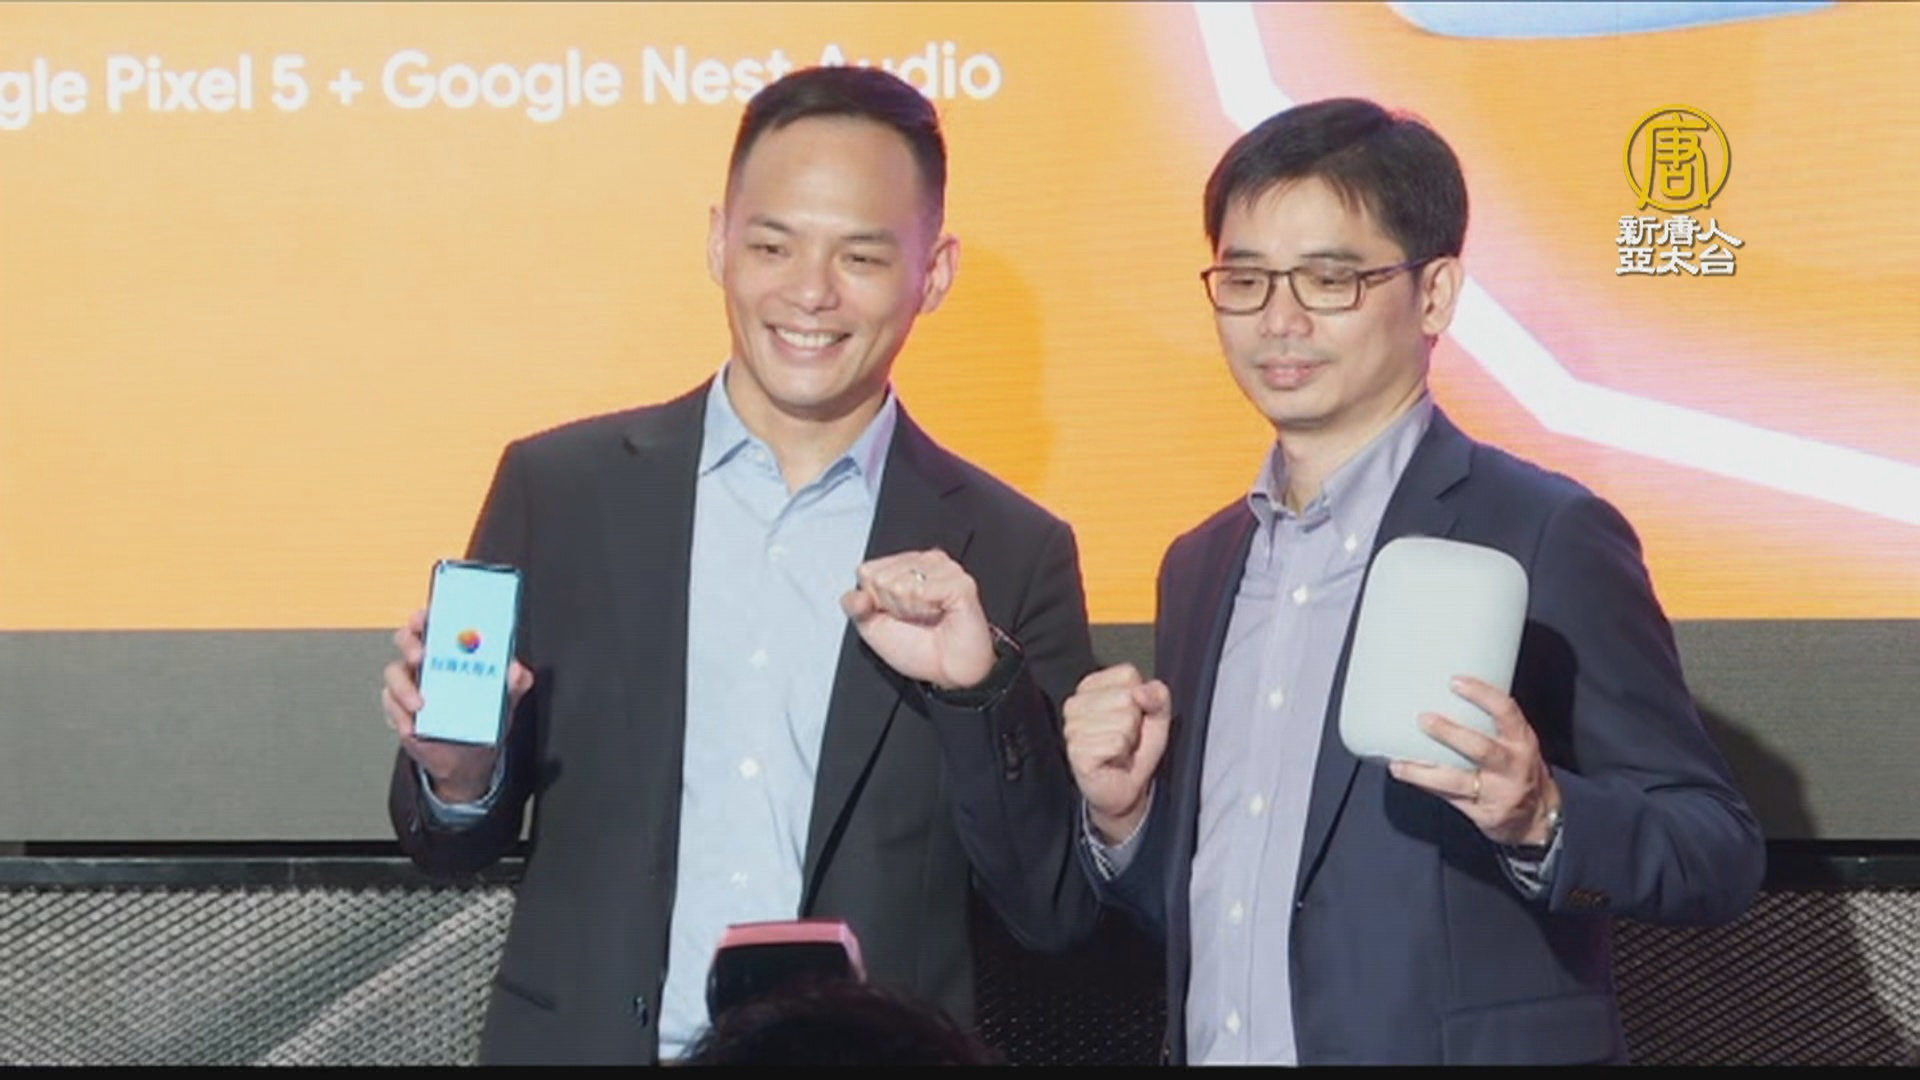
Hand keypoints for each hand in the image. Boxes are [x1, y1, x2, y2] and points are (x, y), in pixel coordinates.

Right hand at [381, 605, 533, 804]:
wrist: (470, 754)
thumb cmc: (484, 714)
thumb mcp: (505, 695)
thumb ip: (515, 681)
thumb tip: (516, 670)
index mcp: (451, 650)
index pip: (435, 621)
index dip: (427, 613)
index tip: (427, 614)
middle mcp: (428, 662)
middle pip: (407, 640)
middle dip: (411, 643)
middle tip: (421, 656)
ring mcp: (411, 685)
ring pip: (395, 674)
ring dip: (404, 687)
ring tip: (420, 703)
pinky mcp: (401, 710)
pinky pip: (392, 707)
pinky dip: (400, 716)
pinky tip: (413, 726)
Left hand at [841, 549, 995, 690]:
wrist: (948, 673)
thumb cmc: (919, 649)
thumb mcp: (874, 629)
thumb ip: (856, 607)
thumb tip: (854, 595)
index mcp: (903, 567)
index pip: (867, 572)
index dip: (876, 600)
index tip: (895, 615)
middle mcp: (924, 563)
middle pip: (882, 578)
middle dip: (893, 606)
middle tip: (915, 619)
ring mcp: (945, 570)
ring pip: (903, 584)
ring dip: (912, 610)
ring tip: (929, 617)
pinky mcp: (961, 582)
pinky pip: (926, 590)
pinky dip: (929, 609)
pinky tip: (941, 614)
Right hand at [1063, 664, 1170, 844]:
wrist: (1123, 788)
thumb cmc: (1135, 750)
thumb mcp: (1156, 716)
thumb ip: (1158, 695)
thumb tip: (1142, 691)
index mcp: (1091, 687)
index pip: (1127, 674)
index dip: (1140, 698)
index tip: (1133, 716)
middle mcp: (1075, 704)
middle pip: (1126, 697)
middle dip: (1135, 722)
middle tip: (1125, 737)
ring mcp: (1072, 728)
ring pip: (1122, 720)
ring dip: (1128, 740)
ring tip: (1118, 749)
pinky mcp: (1076, 751)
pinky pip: (1115, 742)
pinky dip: (1121, 754)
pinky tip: (1112, 760)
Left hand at [1387, 675, 1559, 846]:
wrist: (1536, 816)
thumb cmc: (1519, 769)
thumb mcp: (1517, 743)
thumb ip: (1490, 724)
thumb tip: (1445, 698)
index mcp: (1522, 741)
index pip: (1506, 712)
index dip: (1482, 694)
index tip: (1455, 682)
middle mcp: (1512, 766)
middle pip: (1480, 748)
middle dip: (1449, 733)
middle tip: (1423, 719)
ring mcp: (1497, 792)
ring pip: (1456, 781)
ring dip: (1423, 771)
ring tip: (1400, 763)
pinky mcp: (1482, 812)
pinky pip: (1448, 797)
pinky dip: (1425, 786)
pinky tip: (1407, 775)